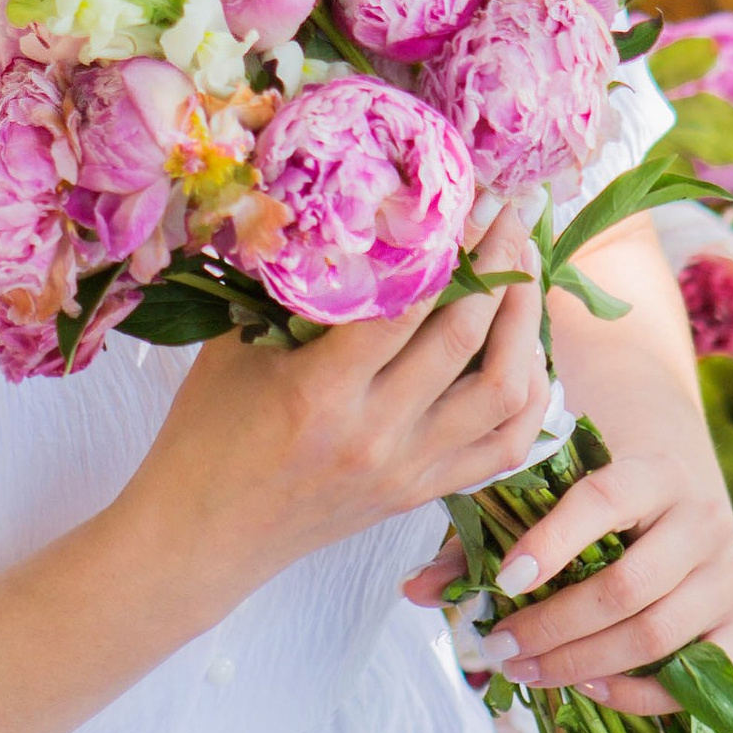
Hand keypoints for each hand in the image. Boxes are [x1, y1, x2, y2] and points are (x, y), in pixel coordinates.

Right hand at [125, 205, 555, 607]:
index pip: (404, 306)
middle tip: (510, 214)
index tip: (467, 196)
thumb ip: (285, 287)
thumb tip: (334, 211)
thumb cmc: (205, 434)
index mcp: (319, 395)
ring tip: (526, 271)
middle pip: (465, 341)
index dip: (446, 244)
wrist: (202, 536)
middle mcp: (375, 436)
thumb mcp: (232, 348)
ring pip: (504, 394)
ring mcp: (407, 470)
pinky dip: (529, 395)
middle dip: (500, 267)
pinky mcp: (422, 493)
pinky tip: (527, 349)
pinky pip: (504, 446)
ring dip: (525, 325)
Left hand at [406, 369, 732, 717]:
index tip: (503, 580)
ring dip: (581, 663)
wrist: (675, 495)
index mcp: (653, 471)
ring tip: (524, 670)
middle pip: (627, 588)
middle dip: (552, 627)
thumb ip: (480, 540)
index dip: (553, 543)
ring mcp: (727, 575)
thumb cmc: (590, 500)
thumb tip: (415, 592)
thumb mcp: (540, 501)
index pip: (604, 501)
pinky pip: (697, 677)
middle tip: (496, 648)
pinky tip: (585, 687)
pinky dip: (637, 692)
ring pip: (657, 634)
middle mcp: (702, 519)